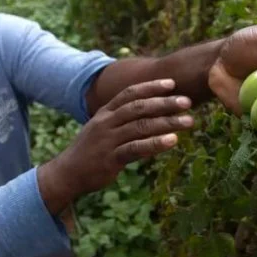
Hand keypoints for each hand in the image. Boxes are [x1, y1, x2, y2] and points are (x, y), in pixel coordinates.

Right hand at [37, 79, 193, 213]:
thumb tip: (151, 113)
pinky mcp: (110, 159)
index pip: (130, 93)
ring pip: (141, 126)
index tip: (172, 83)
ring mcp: (108, 140)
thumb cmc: (91, 150)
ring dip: (167, 122)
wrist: (68, 173)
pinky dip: (155, 144)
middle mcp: (106, 122)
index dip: (151, 87)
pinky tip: (172, 140)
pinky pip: (136, 148)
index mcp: (105, 112)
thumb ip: (122, 119)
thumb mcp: (102, 128)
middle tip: (187, 101)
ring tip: (188, 121)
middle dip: (165, 102)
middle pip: (139, 107)